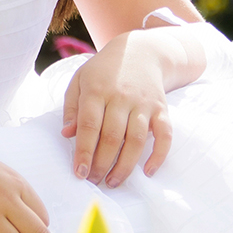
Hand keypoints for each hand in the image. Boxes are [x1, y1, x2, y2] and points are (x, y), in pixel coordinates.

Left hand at [62, 31, 173, 185]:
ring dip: (125, 165)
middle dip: (102, 164)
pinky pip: (165, 134)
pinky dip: (159, 154)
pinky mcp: (161, 108)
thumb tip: (68, 135)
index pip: (89, 126)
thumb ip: (71, 107)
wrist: (141, 51)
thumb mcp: (80, 80)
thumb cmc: (104, 71)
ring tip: (113, 182)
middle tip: (94, 181)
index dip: (83, 152)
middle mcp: (121, 97)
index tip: (79, 173)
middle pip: (112, 137)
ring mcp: (144, 103)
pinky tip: (148, 171)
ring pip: (136, 140)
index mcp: (97, 90)